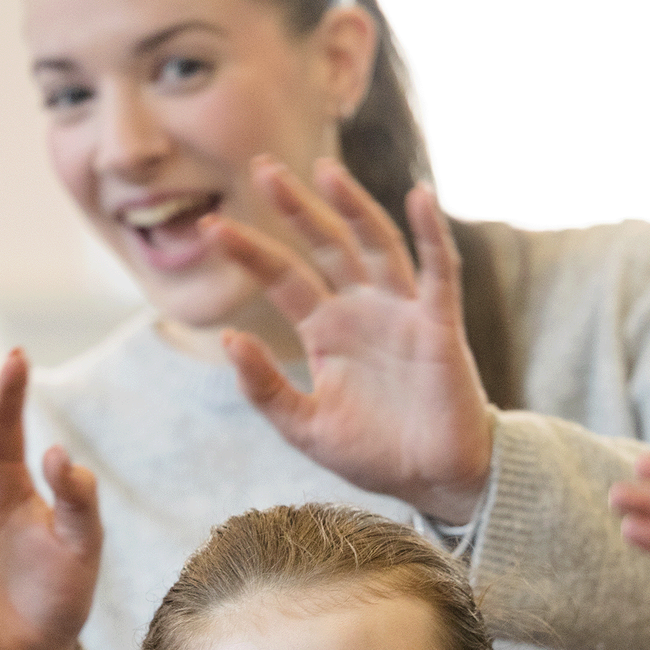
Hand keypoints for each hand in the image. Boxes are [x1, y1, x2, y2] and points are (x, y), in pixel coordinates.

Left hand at [207, 158, 493, 523]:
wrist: (433, 481)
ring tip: (326, 171)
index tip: (210, 227)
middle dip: (295, 207)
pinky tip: (419, 196)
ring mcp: (400, 311)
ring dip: (353, 207)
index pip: (282, 277)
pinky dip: (431, 233)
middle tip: (263, 167)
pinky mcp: (438, 324)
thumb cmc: (372, 453)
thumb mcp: (304, 427)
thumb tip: (230, 338)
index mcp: (326, 330)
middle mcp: (361, 309)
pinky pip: (437, 270)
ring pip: (375, 244)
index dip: (249, 251)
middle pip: (324, 245)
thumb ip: (265, 387)